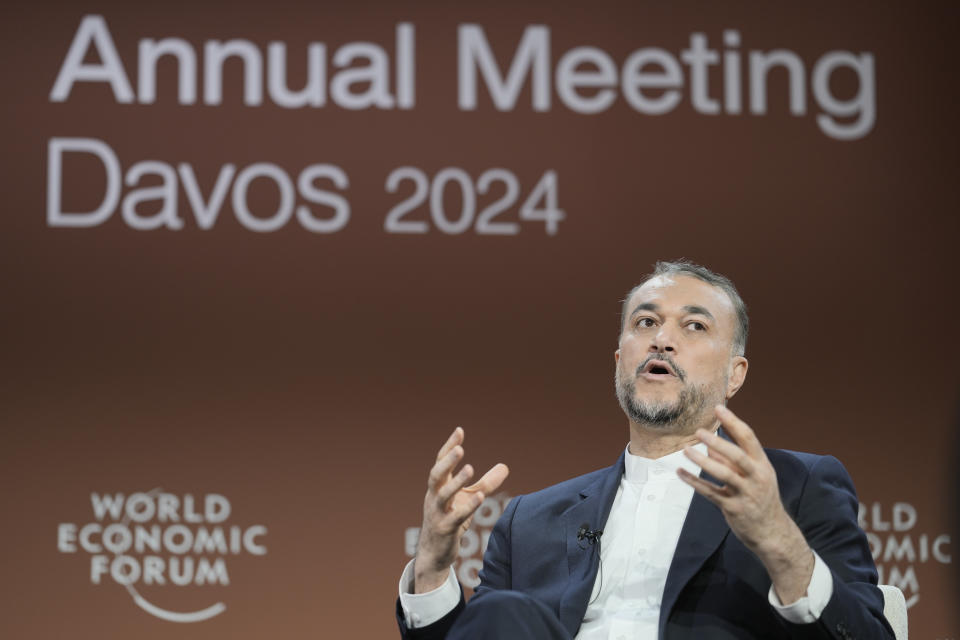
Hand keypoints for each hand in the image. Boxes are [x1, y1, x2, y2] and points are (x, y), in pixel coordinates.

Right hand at [413, 427, 508, 592]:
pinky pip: (456, 517)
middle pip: (436, 475)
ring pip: (443, 495)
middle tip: (459, 448)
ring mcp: (437, 514)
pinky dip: (467, 506)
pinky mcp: (445, 530)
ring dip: (456, 481)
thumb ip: (485, 483)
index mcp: (438, 487)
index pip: (440, 462)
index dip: (448, 447)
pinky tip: (481, 497)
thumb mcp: (468, 499)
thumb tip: (505, 467)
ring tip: (470, 468)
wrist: (434, 554)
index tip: (460, 431)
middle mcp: (434, 497)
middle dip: (447, 461)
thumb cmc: (450, 520)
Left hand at [678, 405, 813, 603]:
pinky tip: (680, 473)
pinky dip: (694, 482)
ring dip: (703, 462)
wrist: (772, 532)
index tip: (718, 408)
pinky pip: (711, 493)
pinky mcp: (734, 508)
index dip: (733, 422)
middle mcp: (757, 477)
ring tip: (686, 451)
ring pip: (724, 474)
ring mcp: (746, 494)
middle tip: (698, 432)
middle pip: (737, 456)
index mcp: (762, 465)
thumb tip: (710, 446)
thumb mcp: (753, 476)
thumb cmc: (760, 498)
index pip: (749, 438)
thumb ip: (731, 461)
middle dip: (718, 442)